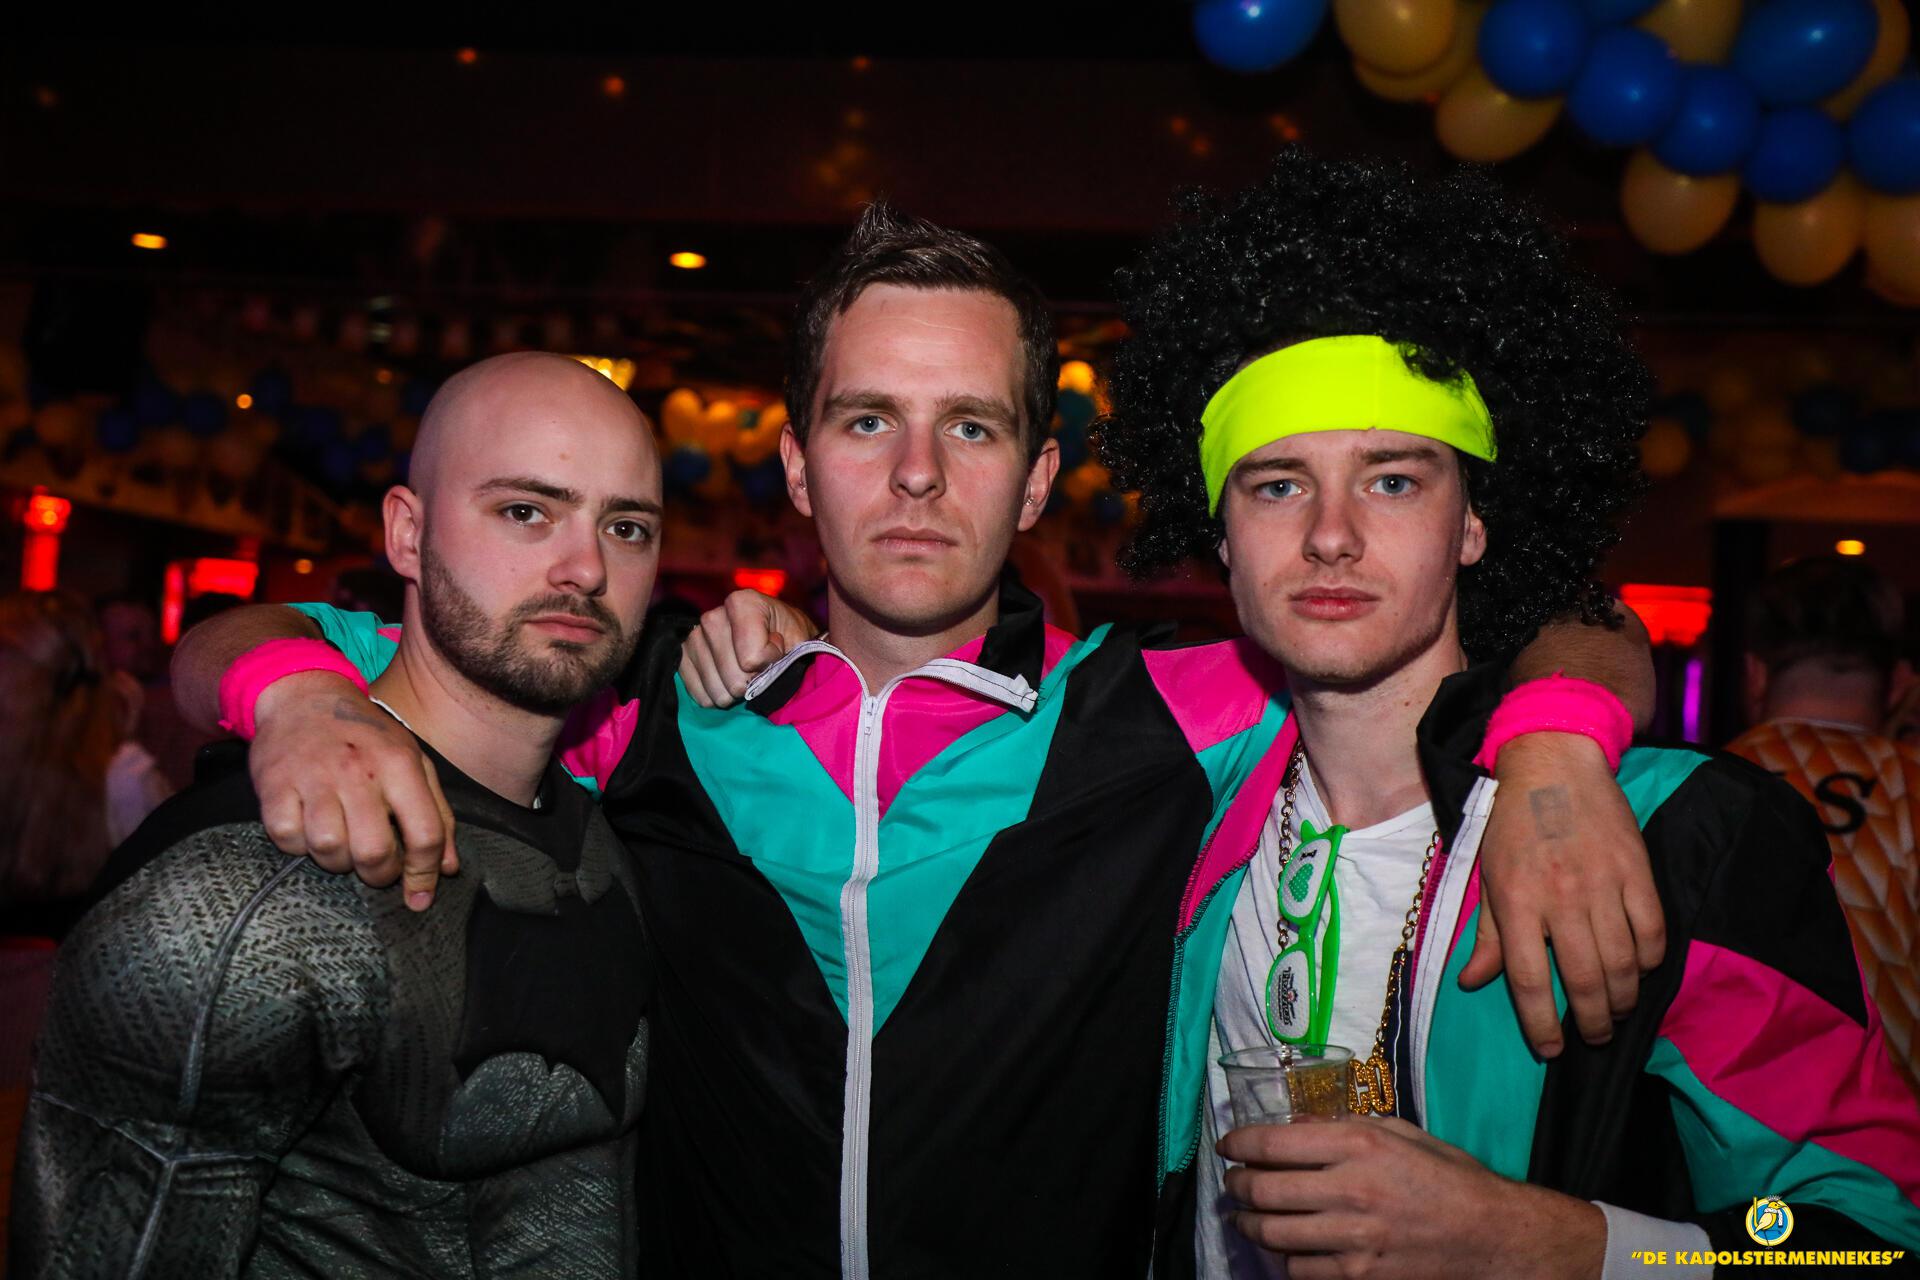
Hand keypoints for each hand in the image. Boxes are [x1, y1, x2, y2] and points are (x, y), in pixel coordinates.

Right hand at [249, 671, 457, 908]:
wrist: (304, 697)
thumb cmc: (366, 736)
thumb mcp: (413, 761)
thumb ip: (437, 814)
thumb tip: (449, 868)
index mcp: (400, 764)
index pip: (425, 834)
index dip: (425, 874)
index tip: (420, 896)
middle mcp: (358, 771)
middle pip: (375, 852)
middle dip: (380, 875)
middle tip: (377, 868)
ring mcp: (313, 778)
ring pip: (329, 850)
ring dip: (337, 862)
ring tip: (342, 845)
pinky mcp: (275, 786)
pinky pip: (287, 839)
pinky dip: (298, 846)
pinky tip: (308, 831)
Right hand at [678, 590, 816, 707]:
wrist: (775, 640)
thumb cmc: (789, 639)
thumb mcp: (800, 640)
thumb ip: (789, 653)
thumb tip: (763, 671)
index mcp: (743, 603)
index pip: (752, 657)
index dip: (770, 663)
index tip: (777, 651)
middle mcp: (713, 616)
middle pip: (734, 678)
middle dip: (753, 682)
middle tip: (761, 667)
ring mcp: (694, 637)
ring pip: (717, 690)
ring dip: (736, 692)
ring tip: (745, 673)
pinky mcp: (682, 656)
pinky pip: (699, 695)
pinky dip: (717, 697)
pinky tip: (727, 681)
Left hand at [1218, 1116, 1603, 1279]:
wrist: (1492, 1235)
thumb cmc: (1449, 1178)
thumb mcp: (1401, 1133)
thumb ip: (1346, 1124)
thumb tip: (1294, 1124)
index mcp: (1359, 1145)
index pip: (1272, 1144)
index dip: (1238, 1144)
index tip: (1228, 1146)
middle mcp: (1350, 1189)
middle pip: (1264, 1191)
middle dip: (1237, 1186)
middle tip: (1233, 1182)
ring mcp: (1354, 1237)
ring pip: (1273, 1233)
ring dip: (1248, 1224)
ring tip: (1243, 1217)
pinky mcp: (1361, 1274)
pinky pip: (1300, 1269)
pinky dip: (1283, 1258)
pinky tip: (1283, 1247)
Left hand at [1460, 732, 1664, 1056]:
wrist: (1553, 763)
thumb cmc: (1512, 824)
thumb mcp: (1487, 876)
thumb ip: (1487, 934)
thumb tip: (1473, 982)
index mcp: (1516, 901)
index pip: (1527, 979)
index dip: (1540, 1024)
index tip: (1550, 1049)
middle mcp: (1560, 897)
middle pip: (1583, 979)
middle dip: (1591, 1021)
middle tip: (1593, 1036)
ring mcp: (1603, 884)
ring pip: (1622, 963)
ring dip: (1622, 998)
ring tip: (1617, 1012)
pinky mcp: (1638, 870)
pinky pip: (1653, 931)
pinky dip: (1651, 960)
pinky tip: (1642, 971)